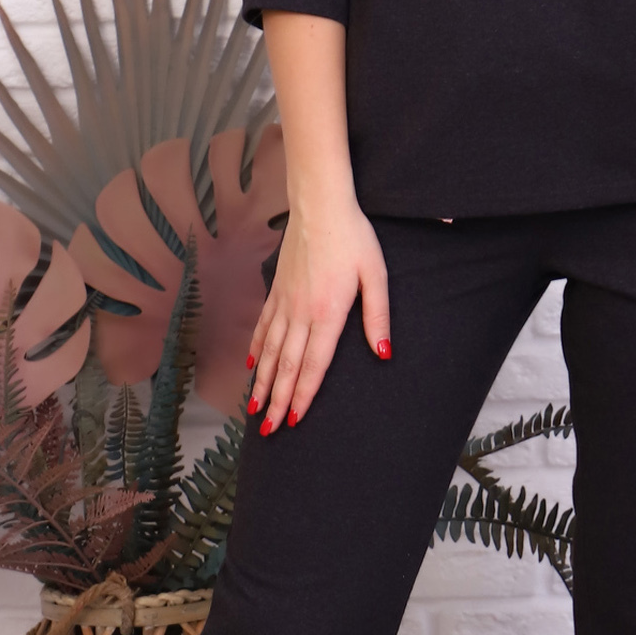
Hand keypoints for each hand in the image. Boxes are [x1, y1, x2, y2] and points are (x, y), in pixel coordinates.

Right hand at [244, 194, 389, 435]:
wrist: (320, 204)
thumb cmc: (354, 237)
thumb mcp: (376, 275)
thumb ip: (378, 317)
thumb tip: (384, 354)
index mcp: (327, 313)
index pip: (313, 365)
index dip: (303, 396)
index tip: (294, 420)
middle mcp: (301, 313)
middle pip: (286, 366)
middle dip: (277, 400)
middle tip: (269, 430)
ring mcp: (284, 302)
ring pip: (268, 351)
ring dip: (261, 382)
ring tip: (254, 409)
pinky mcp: (277, 290)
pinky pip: (262, 326)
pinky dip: (255, 349)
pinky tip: (251, 366)